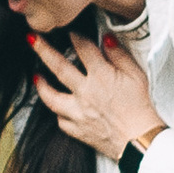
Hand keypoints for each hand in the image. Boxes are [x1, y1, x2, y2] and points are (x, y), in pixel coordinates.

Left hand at [28, 23, 161, 163]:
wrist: (140, 141)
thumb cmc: (142, 107)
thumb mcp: (137, 76)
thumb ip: (120, 55)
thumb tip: (107, 39)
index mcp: (101, 76)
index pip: (84, 48)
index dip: (76, 36)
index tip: (70, 31)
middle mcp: (85, 92)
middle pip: (59, 67)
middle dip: (43, 50)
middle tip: (31, 39)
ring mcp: (78, 112)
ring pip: (51, 97)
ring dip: (41, 85)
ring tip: (35, 76)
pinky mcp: (77, 130)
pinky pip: (61, 120)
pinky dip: (58, 112)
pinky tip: (58, 107)